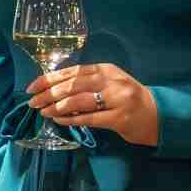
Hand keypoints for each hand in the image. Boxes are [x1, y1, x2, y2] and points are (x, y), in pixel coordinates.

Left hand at [27, 63, 157, 145]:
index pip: (72, 71)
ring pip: (79, 101)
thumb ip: (86, 82)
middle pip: (73, 85)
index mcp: (106, 70)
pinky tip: (59, 120)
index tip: (32, 86)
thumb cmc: (128, 98)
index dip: (49, 79)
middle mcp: (112, 81)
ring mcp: (117, 99)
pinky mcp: (120, 118)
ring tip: (44, 111)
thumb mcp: (109, 83)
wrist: (158, 115)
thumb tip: (52, 88)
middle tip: (33, 102)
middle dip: (49, 94)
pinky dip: (71, 119)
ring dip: (57, 107)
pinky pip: (89, 118)